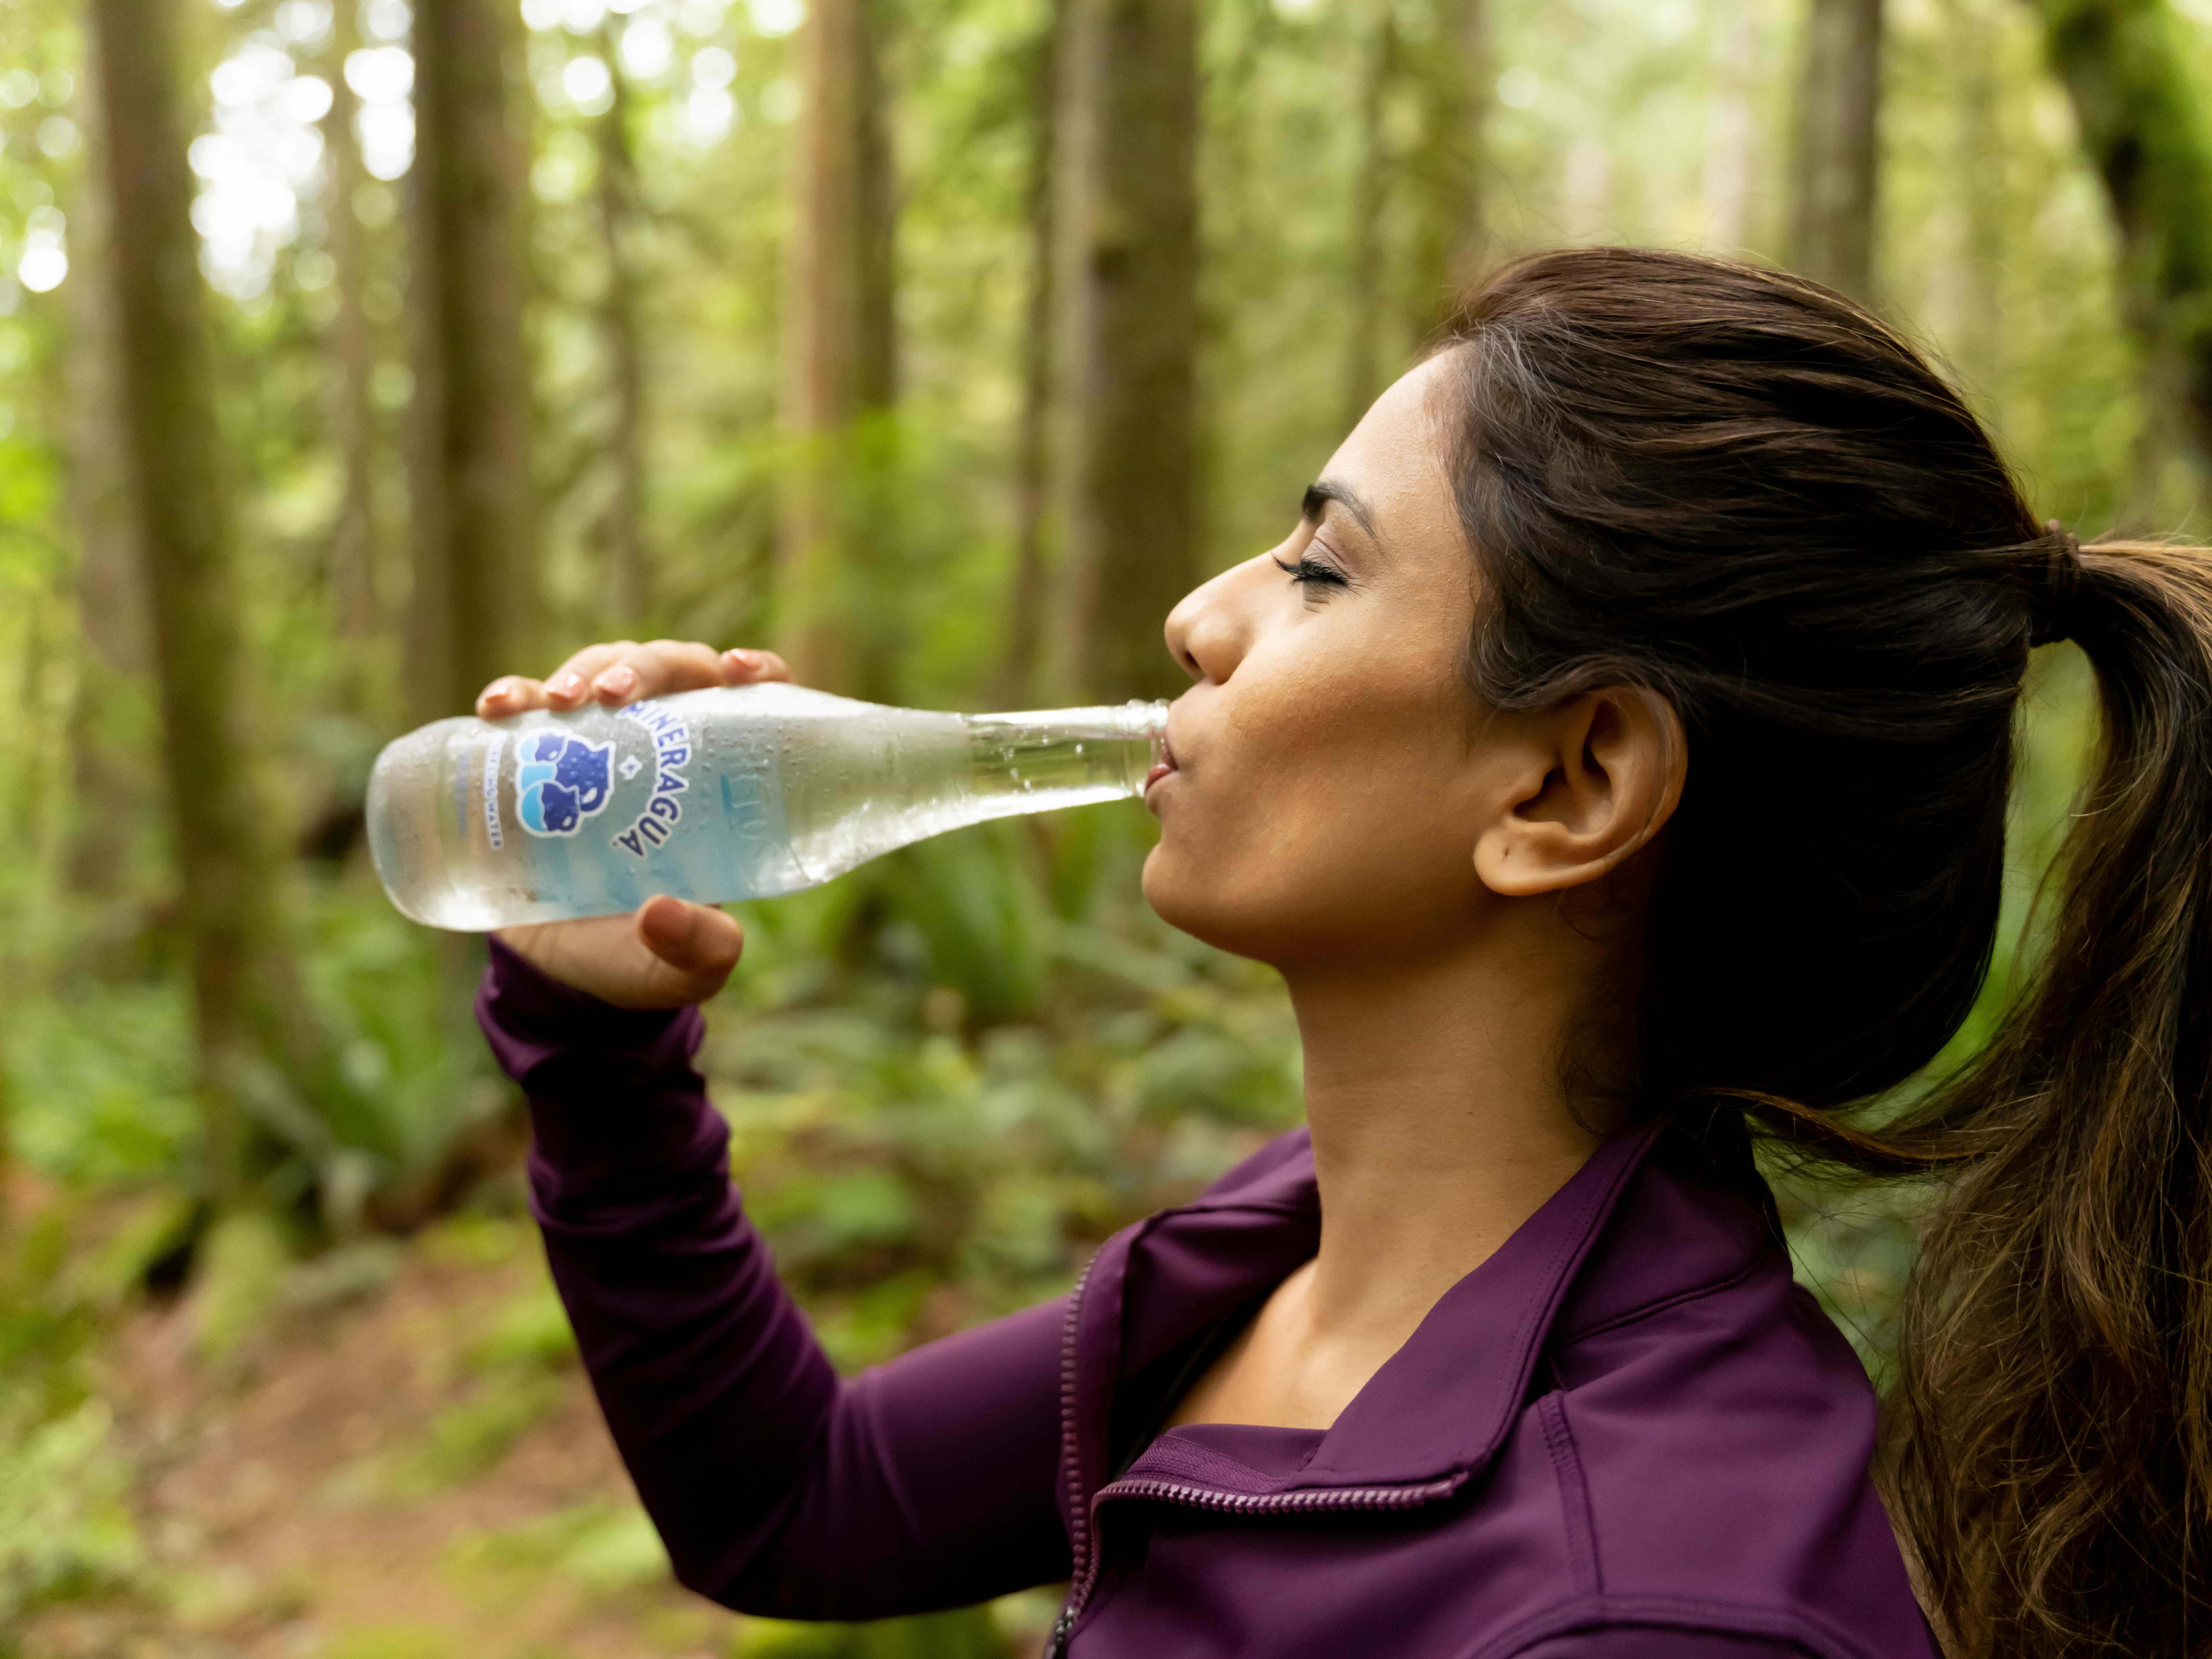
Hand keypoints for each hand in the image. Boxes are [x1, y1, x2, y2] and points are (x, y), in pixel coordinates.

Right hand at [476, 639, 792, 1009]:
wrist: (564, 974)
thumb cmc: (641, 960)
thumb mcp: (681, 969)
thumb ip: (696, 951)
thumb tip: (660, 914)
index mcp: (718, 784)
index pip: (749, 704)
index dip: (752, 672)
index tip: (735, 670)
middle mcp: (664, 749)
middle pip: (669, 674)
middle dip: (642, 668)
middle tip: (612, 696)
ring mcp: (599, 746)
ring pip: (600, 674)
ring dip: (581, 671)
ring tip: (558, 700)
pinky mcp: (538, 758)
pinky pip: (529, 705)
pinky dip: (514, 694)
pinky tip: (497, 706)